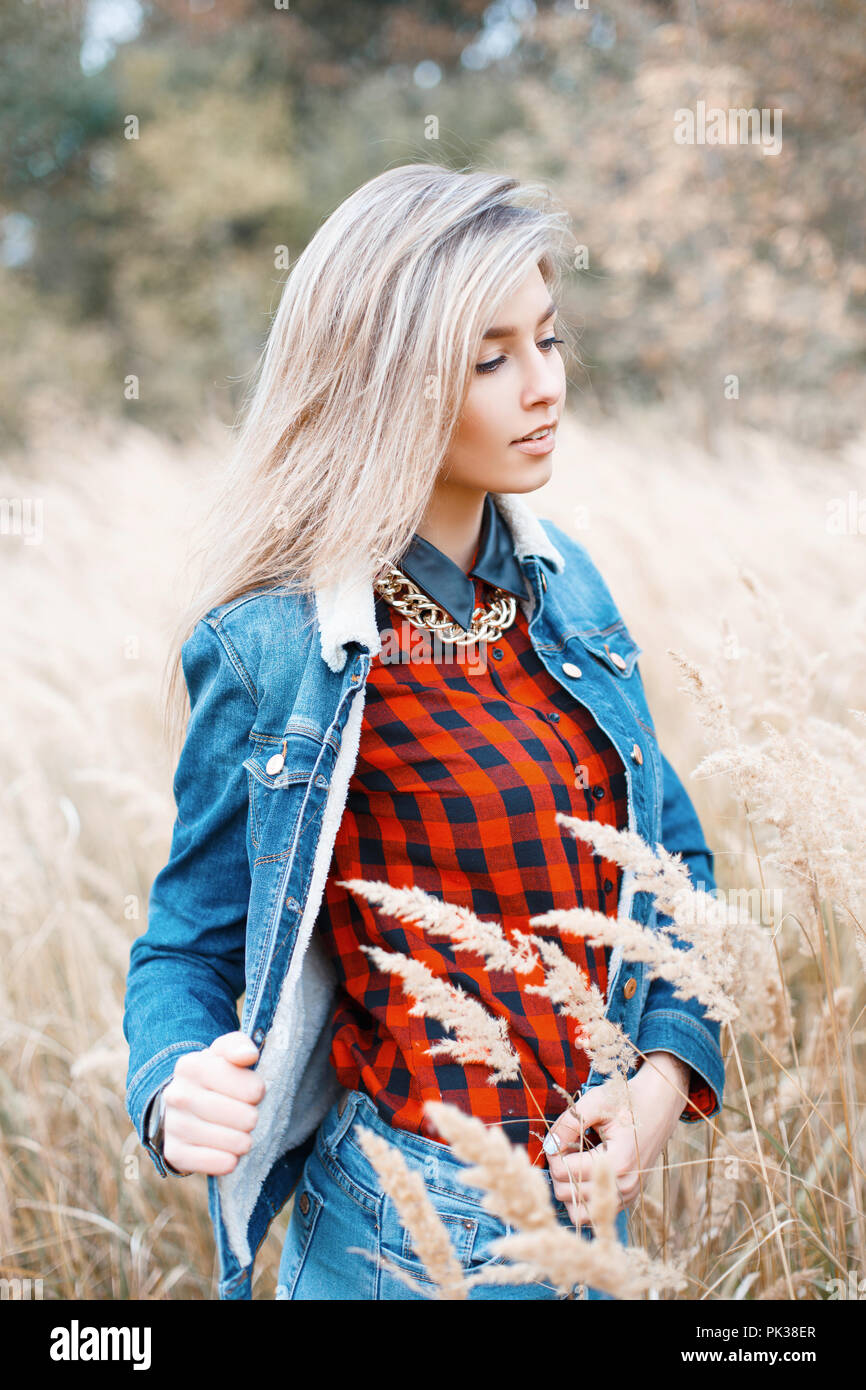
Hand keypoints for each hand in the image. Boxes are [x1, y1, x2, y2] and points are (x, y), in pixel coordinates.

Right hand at [161, 1031, 266, 1176]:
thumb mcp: (224, 1053)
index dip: (258, 1092)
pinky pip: (214, 1164)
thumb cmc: (213, 1075)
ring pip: (233, 1142)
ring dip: (244, 1141)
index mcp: (191, 1066)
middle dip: (252, 1118)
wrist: (180, 1103)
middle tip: (247, 1116)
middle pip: (245, 1117)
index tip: (253, 1092)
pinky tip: (230, 1155)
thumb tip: (248, 1055)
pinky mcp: (175, 1153)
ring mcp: (174, 1125)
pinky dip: (228, 1162)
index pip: (251, 1088)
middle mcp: (178, 1095)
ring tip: (241, 1134)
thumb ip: (239, 1045)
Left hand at [543, 1052, 689, 1229]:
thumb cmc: (627, 1099)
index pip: (564, 1172)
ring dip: (567, 1188)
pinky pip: (594, 1211)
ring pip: (578, 1212)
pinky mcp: (627, 1198)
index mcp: (617, 1162)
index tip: (559, 1137)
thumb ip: (568, 1124)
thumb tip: (549, 1146)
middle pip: (566, 1194)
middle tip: (565, 1146)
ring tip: (574, 1160)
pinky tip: (584, 1170)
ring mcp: (627, 1195)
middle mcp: (624, 1186)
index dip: (554, 1153)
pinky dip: (581, 1196)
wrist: (659, 1105)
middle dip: (558, 1169)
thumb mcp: (595, 1101)